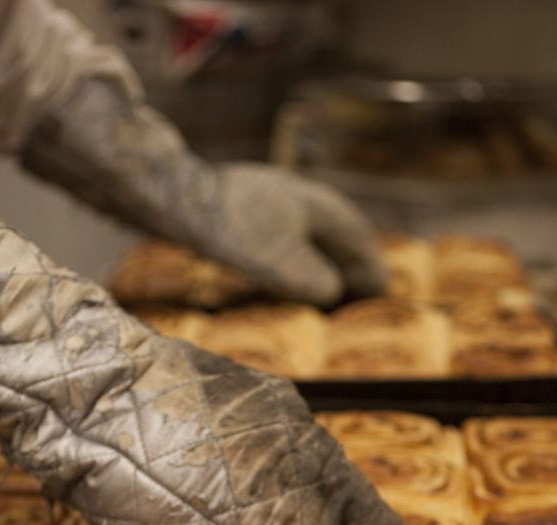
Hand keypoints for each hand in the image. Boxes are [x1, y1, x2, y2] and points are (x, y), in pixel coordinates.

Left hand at [21, 78, 386, 306]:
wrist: (174, 199)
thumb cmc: (233, 231)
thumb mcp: (284, 266)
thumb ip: (316, 282)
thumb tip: (332, 292)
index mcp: (317, 205)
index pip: (356, 239)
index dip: (370, 269)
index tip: (382, 293)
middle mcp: (297, 197)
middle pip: (335, 234)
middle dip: (349, 265)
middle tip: (361, 295)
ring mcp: (268, 199)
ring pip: (308, 235)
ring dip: (321, 263)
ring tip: (326, 292)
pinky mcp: (241, 209)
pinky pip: (282, 238)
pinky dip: (294, 260)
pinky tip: (281, 278)